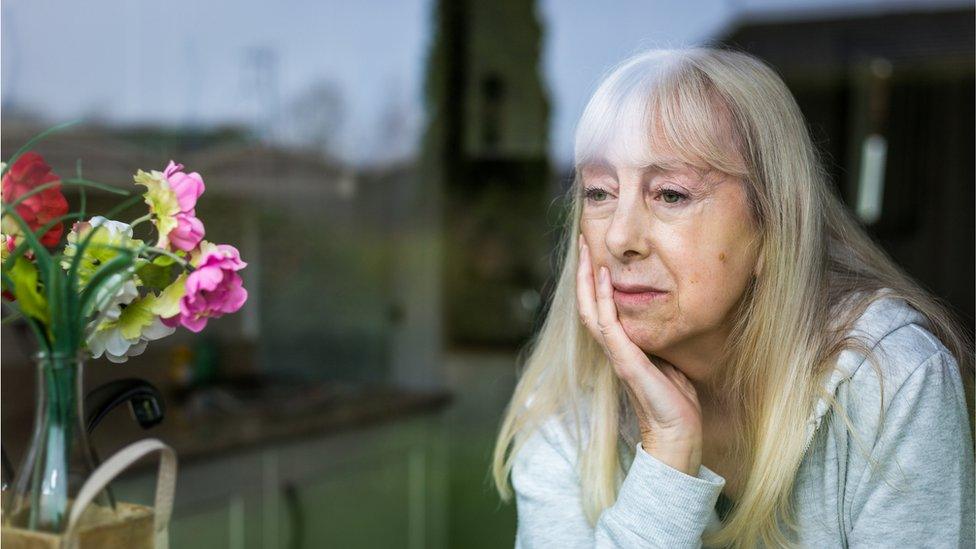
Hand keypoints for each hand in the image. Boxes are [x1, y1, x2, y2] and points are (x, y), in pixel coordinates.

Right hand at [576, 235, 702, 475]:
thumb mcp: (667, 361)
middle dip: (583, 272)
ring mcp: (616, 353)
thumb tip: (665, 323)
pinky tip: (603, 275)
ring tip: (586, 251)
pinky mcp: (624, 360)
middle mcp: (613, 348)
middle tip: (582, 242)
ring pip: (590, 309)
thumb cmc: (675, 402)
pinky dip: (603, 297)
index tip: (594, 255)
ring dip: (586, 278)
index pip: (598, 308)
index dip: (593, 282)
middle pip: (586, 303)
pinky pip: (607, 323)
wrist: (677, 432)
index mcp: (621, 348)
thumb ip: (658, 343)